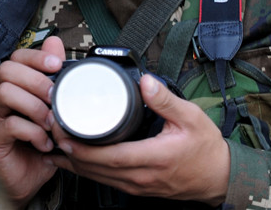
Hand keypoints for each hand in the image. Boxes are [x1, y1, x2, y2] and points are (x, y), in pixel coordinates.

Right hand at [0, 36, 64, 204]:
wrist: (29, 178)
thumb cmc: (39, 141)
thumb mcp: (51, 108)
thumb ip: (51, 76)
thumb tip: (55, 44)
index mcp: (13, 86)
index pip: (15, 57)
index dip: (35, 56)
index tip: (57, 64)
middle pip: (6, 70)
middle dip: (36, 80)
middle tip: (55, 97)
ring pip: (4, 93)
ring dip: (34, 106)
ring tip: (50, 122)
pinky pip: (9, 125)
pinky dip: (32, 132)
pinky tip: (44, 142)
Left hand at [48, 73, 230, 205]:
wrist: (219, 177)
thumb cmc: (206, 149)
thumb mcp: (190, 117)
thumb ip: (165, 99)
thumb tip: (145, 82)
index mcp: (152, 159)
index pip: (107, 156)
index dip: (80, 147)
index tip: (62, 130)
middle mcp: (140, 176)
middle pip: (95, 169)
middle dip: (69, 152)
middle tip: (50, 131)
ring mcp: (138, 186)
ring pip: (97, 178)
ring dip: (74, 163)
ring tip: (54, 144)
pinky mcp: (137, 188)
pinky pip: (106, 181)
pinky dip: (87, 171)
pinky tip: (75, 161)